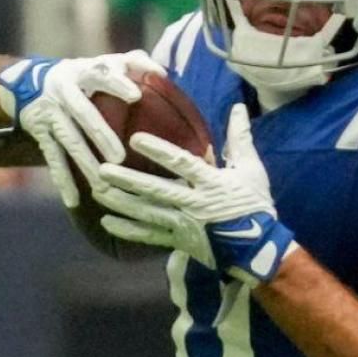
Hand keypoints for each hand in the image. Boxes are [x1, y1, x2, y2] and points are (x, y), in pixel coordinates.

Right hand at [0, 51, 164, 208]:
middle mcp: (64, 91)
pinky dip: (62, 180)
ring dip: (84, 163)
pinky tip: (74, 201)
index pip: (101, 74)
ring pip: (69, 140)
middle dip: (99, 135)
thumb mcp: (101, 62)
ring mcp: (50, 113)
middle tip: (119, 157)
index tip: (136, 96)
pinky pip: (52, 158)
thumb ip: (132, 63)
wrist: (29, 83)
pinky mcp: (40, 132)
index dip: (117, 84)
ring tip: (102, 185)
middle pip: (83, 113)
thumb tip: (163, 72)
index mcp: (83, 71)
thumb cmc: (83, 75)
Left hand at [93, 106, 296, 285]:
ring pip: (148, 213)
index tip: (135, 139)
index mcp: (211, 183)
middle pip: (156, 191)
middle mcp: (194, 205)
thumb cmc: (255, 205)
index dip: (159, 151)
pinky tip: (107, 222)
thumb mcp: (251, 169)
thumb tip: (237, 107)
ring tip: (98, 192)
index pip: (182, 164)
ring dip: (122, 203)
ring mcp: (185, 226)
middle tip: (103, 169)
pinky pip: (149, 236)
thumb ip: (240, 138)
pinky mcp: (179, 241)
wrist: (259, 249)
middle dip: (128, 181)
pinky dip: (128, 230)